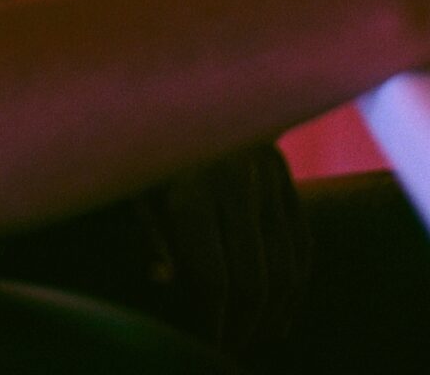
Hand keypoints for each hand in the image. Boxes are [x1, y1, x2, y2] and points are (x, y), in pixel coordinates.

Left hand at [134, 143, 310, 351]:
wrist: (181, 86)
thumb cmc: (144, 144)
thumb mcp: (131, 183)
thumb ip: (148, 234)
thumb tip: (163, 282)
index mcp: (189, 183)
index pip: (213, 276)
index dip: (212, 320)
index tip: (207, 345)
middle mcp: (234, 176)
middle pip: (253, 279)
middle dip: (243, 326)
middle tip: (230, 349)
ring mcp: (265, 173)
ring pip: (285, 267)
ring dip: (274, 314)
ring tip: (256, 338)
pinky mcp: (282, 172)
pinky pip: (301, 243)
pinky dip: (295, 284)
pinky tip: (278, 311)